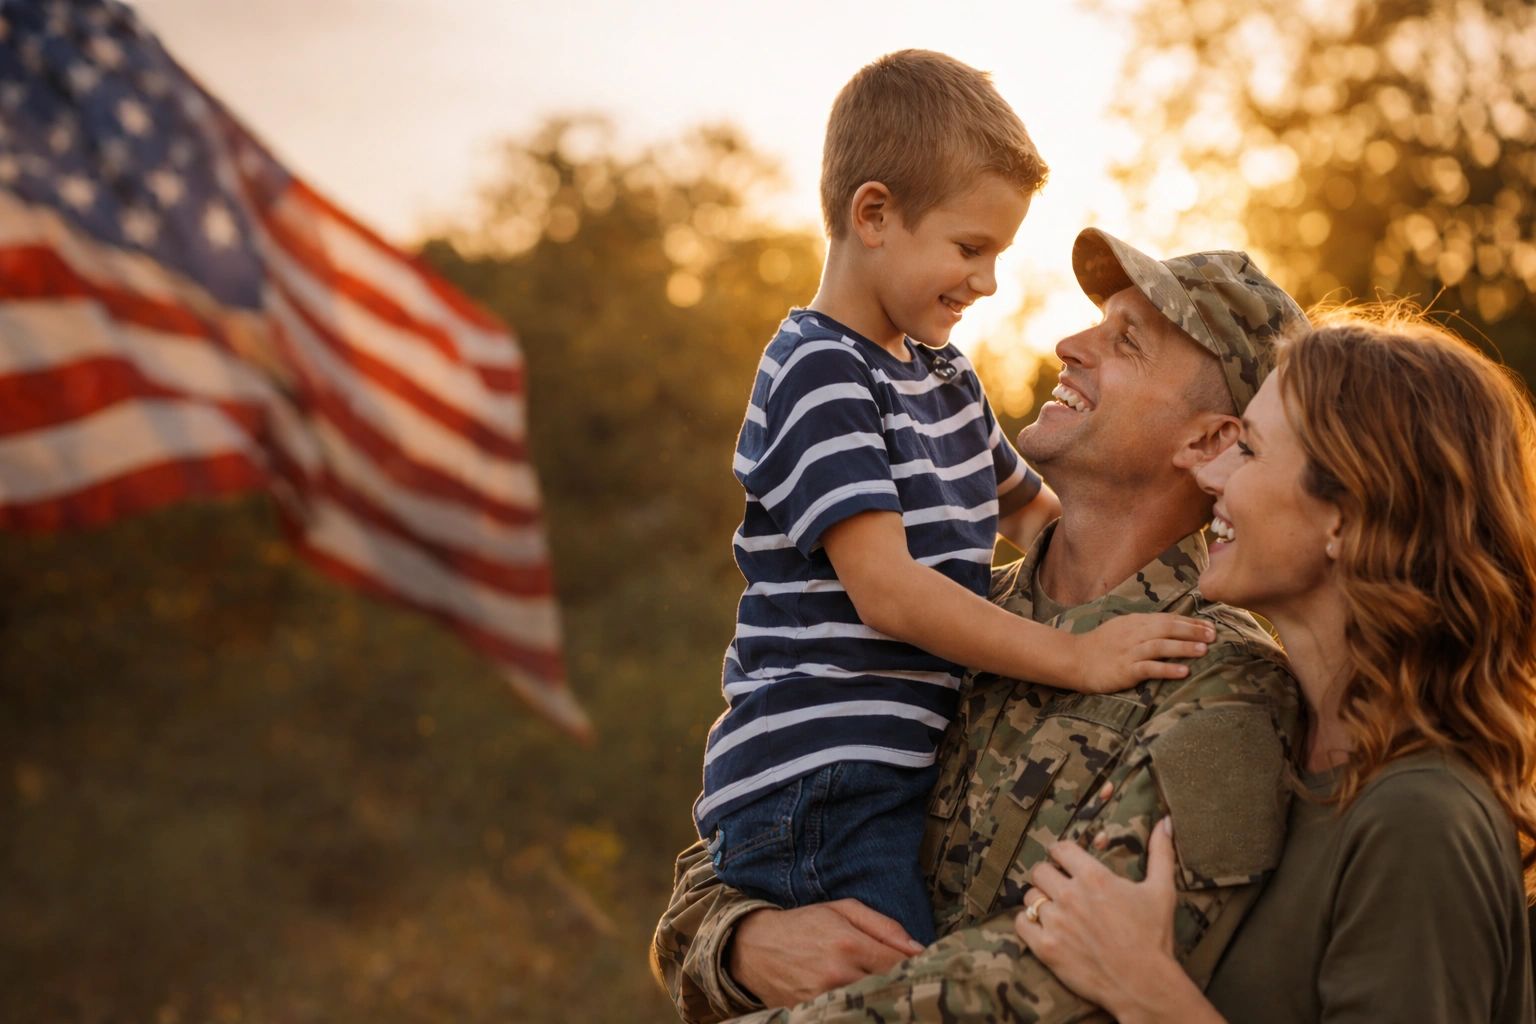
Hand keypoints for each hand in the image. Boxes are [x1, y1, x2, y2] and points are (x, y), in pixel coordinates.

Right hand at [729, 901, 924, 1007]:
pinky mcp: (810, 1013)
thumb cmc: (804, 923)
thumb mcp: (844, 910)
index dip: (918, 969)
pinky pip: (847, 1016)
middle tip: (914, 985)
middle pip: (888, 990)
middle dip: (903, 987)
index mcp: (849, 944)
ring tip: (890, 995)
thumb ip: (885, 927)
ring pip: (870, 1006)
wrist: (754, 946)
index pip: (899, 965)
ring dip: (882, 1000)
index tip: (929, 969)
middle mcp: (837, 975)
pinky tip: (864, 1003)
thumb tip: (919, 949)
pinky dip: (860, 1010)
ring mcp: (823, 999)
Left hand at [1014, 818, 1182, 1016]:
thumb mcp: (1162, 890)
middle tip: (1059, 888)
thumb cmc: (1154, 936)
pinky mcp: (1046, 948)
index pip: (1060, 849)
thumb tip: (1165, 821)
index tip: (1066, 862)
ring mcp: (1056, 923)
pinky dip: (1027, 924)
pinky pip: (1020, 924)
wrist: (1145, 984)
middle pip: (1040, 870)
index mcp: (1094, 877)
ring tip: (1054, 910)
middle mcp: (1070, 895)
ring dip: (1039, 901)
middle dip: (1049, 876)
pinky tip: (1042, 928)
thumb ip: (1160, 853)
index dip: (1062, 854)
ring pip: (1030, 897)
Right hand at [1071, 614, 1212, 691]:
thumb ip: (1144, 626)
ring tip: (1204, 650)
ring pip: (1160, 646)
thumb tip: (1171, 626)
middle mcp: (1133, 634)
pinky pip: (1149, 668)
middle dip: (1192, 631)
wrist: (1074, 659)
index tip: (1210, 626)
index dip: (1190, 622)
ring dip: (1183, 648)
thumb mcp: (1122, 628)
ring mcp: (1129, 652)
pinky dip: (1167, 669)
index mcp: (1135, 622)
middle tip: (1214, 636)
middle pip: (1167, 629)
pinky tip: (1183, 671)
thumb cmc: (1101, 646)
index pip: (1167, 619)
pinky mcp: (1124, 670)